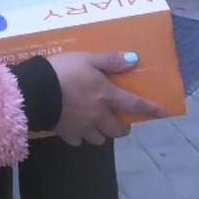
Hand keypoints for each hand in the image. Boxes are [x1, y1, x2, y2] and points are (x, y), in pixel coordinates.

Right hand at [46, 51, 166, 145]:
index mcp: (107, 96)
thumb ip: (110, 60)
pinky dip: (79, 136)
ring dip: (101, 133)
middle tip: (117, 121)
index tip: (162, 114)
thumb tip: (134, 59)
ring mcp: (83, 127)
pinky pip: (78, 140)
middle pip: (117, 130)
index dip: (150, 109)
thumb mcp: (87, 59)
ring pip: (100, 139)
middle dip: (121, 128)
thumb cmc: (64, 71)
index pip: (135, 105)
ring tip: (95, 125)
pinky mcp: (66, 133)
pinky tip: (75, 128)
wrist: (37, 90)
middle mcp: (99, 115)